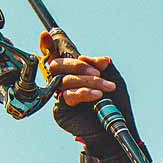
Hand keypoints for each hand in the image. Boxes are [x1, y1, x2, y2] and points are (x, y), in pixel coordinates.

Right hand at [43, 33, 135, 147]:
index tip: (46, 35)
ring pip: (66, 80)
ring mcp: (61, 95)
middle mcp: (65, 81)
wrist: (116, 127)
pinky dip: (84, 92)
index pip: (58, 55)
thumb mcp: (113, 78)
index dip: (49, 46)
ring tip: (107, 87)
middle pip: (57, 65)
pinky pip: (68, 95)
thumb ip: (101, 65)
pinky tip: (97, 95)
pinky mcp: (61, 109)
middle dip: (78, 65)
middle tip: (97, 72)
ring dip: (89, 81)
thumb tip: (87, 57)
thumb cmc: (116, 103)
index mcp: (75, 71)